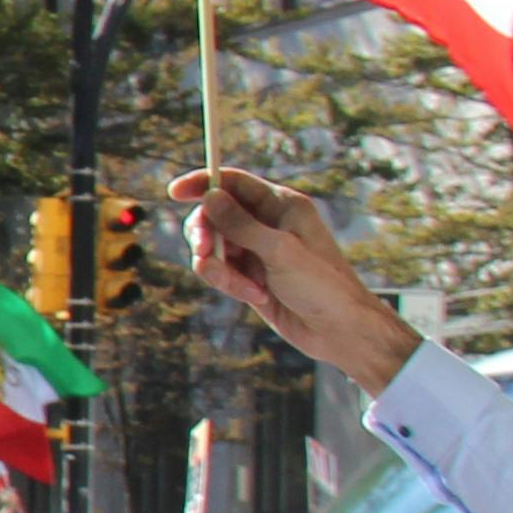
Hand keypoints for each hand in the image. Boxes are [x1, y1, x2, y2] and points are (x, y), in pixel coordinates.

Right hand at [170, 170, 422, 392]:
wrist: (338, 330)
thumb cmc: (323, 286)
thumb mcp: (280, 251)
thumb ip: (241, 224)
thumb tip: (210, 195)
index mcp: (281, 206)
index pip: (235, 182)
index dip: (204, 183)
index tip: (175, 191)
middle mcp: (267, 223)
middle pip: (215, 214)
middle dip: (206, 235)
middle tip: (206, 252)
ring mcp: (256, 250)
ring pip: (213, 246)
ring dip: (218, 267)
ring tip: (240, 287)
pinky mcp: (248, 276)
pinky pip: (220, 271)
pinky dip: (228, 283)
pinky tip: (254, 296)